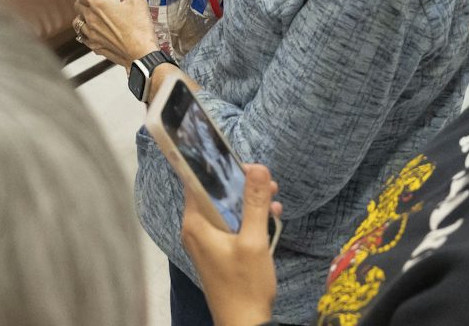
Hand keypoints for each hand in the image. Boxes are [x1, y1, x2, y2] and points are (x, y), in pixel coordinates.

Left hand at [73, 0, 160, 65]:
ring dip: (84, 16)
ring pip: (77, 22)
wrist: (142, 55)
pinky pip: (83, 38)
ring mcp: (90, 34)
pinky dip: (87, 33)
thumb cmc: (140, 27)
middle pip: (77, 4)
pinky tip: (98, 33)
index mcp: (98, 3)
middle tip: (98, 1)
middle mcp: (90, 18)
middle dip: (85, 0)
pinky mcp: (94, 47)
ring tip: (96, 16)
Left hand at [182, 164, 282, 325]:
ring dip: (249, 202)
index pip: (196, 181)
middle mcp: (195, 229)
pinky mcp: (218, 252)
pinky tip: (271, 216)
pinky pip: (231, 226)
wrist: (245, 324)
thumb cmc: (245, 285)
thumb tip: (258, 167)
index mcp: (195, 223)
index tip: (238, 159)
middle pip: (214, 194)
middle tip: (265, 179)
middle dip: (240, 184)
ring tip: (273, 196)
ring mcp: (207, 242)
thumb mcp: (254, 241)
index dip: (216, 166)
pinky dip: (248, 220)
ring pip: (226, 210)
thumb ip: (254, 203)